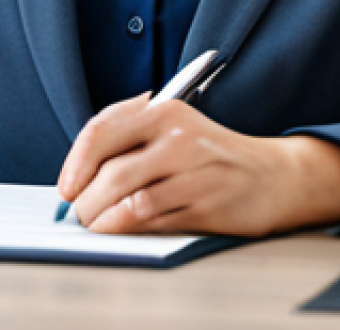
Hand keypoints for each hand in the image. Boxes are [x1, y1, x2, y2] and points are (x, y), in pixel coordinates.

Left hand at [57, 94, 339, 236]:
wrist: (273, 175)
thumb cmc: (207, 152)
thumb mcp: (169, 128)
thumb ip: (128, 139)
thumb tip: (77, 173)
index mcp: (162, 111)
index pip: (101, 130)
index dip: (75, 162)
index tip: (66, 186)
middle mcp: (177, 138)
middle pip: (112, 170)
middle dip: (85, 197)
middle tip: (77, 211)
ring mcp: (194, 172)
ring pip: (130, 199)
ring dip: (102, 217)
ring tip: (93, 223)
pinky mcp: (206, 204)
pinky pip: (153, 219)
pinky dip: (126, 227)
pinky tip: (117, 229)